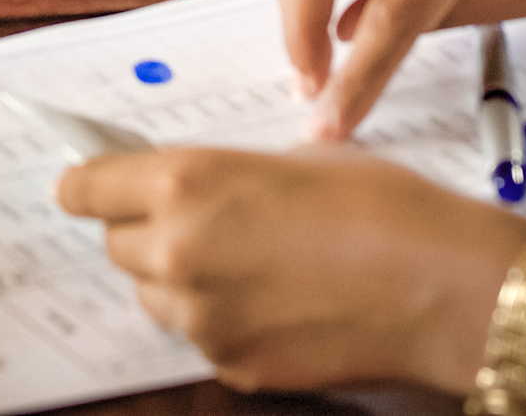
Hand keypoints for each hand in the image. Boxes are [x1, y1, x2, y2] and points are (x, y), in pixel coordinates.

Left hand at [58, 146, 525, 395]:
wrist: (438, 281)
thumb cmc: (376, 200)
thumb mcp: (286, 156)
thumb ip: (218, 176)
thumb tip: (186, 186)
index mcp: (185, 183)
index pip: (87, 188)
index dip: (88, 183)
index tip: (88, 182)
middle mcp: (178, 253)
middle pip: (117, 245)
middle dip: (144, 228)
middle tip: (198, 216)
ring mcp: (204, 320)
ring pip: (156, 295)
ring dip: (180, 276)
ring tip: (248, 257)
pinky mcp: (234, 367)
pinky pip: (204, 336)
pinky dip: (224, 317)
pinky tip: (279, 298)